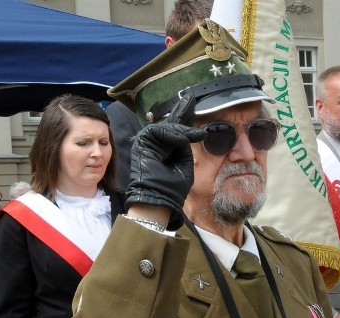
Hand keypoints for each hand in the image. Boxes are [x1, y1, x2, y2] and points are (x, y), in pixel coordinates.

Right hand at [125, 91, 206, 229]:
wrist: (159, 197)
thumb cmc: (172, 186)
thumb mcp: (185, 163)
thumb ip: (185, 145)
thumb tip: (187, 133)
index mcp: (168, 149)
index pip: (177, 129)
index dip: (185, 118)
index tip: (193, 105)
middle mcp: (158, 143)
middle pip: (171, 122)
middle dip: (182, 110)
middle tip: (191, 97)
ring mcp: (149, 141)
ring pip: (168, 127)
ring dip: (183, 131)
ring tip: (196, 134)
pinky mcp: (143, 141)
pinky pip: (160, 131)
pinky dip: (173, 136)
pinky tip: (180, 140)